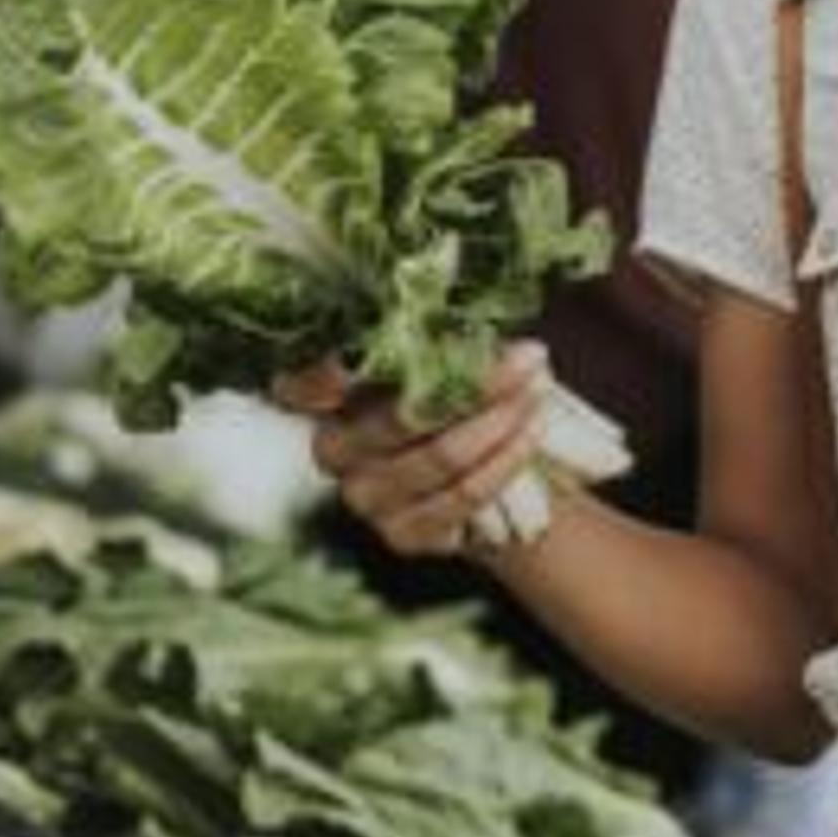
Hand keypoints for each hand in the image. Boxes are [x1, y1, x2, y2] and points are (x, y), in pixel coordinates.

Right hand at [274, 345, 548, 559]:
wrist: (482, 473)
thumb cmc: (449, 396)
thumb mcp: (434, 359)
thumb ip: (429, 338)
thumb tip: (458, 302)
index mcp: (324, 399)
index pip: (299, 386)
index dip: (318, 374)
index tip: (353, 358)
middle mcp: (333, 451)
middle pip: (399, 416)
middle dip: (475, 384)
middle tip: (528, 359)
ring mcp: (365, 499)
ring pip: (439, 456)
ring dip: (501, 421)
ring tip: (538, 390)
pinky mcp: (402, 535)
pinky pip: (462, 496)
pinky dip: (506, 460)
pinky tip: (531, 432)